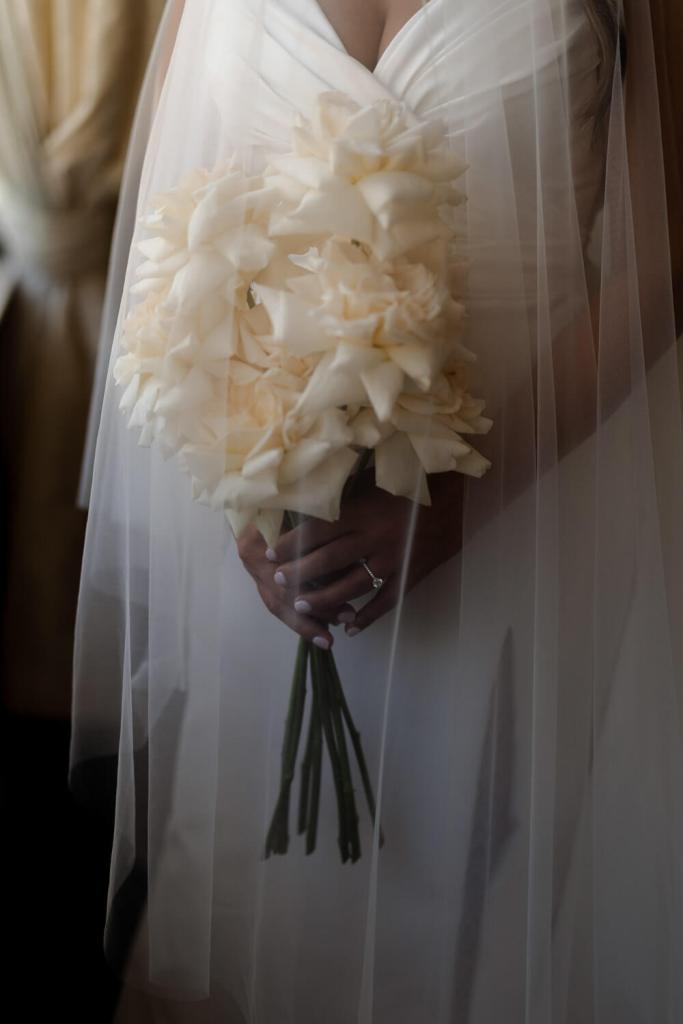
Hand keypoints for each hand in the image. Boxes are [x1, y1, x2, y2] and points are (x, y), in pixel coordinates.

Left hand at [236, 470, 464, 645]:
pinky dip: (367, 617)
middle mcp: (374, 538)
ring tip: (302, 605)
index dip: (290, 544)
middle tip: (280, 580)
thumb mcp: (375, 483)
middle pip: (327, 561)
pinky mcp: (411, 575)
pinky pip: (385, 602)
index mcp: (363, 512)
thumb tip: (308, 503)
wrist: (458, 496)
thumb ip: (346, 498)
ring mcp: (393, 560)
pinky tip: (350, 628)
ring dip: (324, 599)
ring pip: (351, 587)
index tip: (270, 553)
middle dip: (299, 574)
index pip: (316, 531)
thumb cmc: (411, 483)